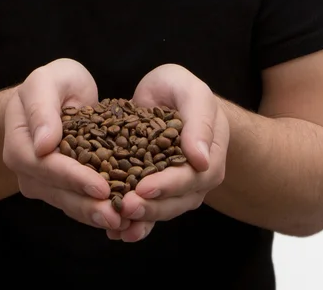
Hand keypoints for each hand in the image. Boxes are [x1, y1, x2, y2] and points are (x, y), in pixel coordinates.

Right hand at [3, 59, 128, 231]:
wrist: (55, 95)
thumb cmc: (53, 84)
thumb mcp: (47, 81)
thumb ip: (42, 107)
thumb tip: (43, 144)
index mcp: (19, 143)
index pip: (44, 166)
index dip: (72, 177)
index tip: (100, 186)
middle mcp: (27, 168)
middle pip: (56, 192)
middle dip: (87, 205)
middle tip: (116, 215)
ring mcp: (42, 181)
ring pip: (68, 203)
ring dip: (94, 215)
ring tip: (123, 223)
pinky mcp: (61, 188)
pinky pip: (78, 203)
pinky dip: (99, 212)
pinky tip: (122, 221)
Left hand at [106, 64, 228, 241]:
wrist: (166, 98)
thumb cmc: (179, 90)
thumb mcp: (190, 91)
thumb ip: (198, 119)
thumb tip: (201, 160)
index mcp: (209, 154)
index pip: (193, 176)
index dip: (168, 184)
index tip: (144, 187)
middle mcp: (197, 177)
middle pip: (177, 200)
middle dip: (151, 207)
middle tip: (125, 207)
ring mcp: (177, 187)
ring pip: (162, 211)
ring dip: (141, 220)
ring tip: (117, 225)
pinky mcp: (156, 191)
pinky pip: (148, 212)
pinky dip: (132, 224)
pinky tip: (113, 233)